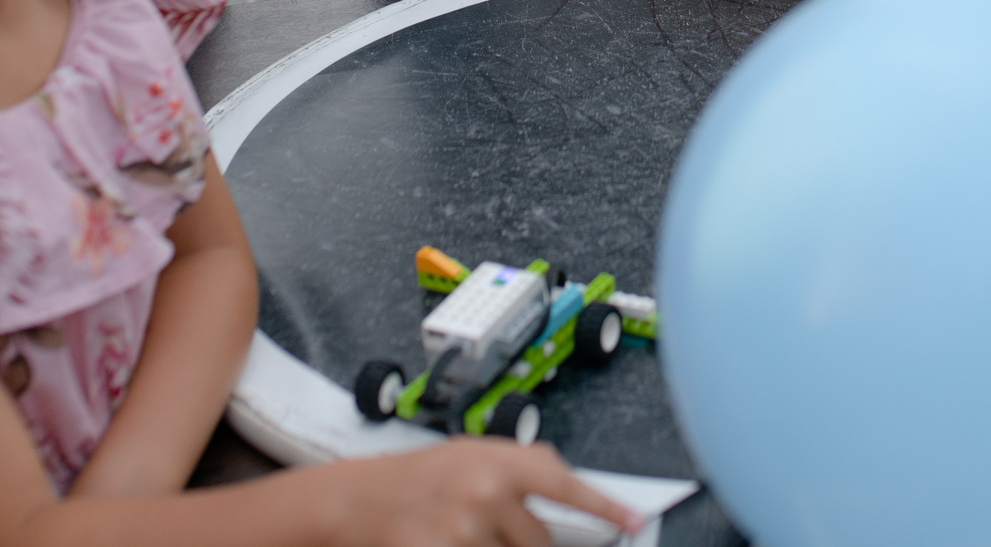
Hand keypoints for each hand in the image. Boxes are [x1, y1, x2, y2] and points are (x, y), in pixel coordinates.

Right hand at [322, 439, 639, 546]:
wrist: (356, 500)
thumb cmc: (414, 476)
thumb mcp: (471, 454)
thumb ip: (520, 467)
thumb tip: (567, 483)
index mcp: (499, 462)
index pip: (566, 485)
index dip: (606, 507)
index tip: (634, 520)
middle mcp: (486, 496)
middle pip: (544, 542)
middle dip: (528, 544)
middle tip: (496, 532)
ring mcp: (465, 533)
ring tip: (464, 534)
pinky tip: (452, 540)